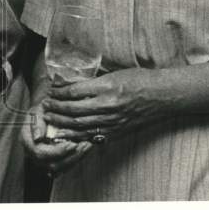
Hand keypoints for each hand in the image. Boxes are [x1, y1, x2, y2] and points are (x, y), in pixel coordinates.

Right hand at [21, 98, 92, 177]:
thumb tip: (38, 138)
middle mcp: (32, 153)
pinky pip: (65, 168)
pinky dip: (77, 159)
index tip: (72, 143)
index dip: (57, 151)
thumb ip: (37, 121)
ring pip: (60, 169)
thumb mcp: (38, 109)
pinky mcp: (53, 162)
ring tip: (88, 145)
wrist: (48, 112)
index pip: (40, 153)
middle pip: (51, 165)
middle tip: (84, 145)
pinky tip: (86, 147)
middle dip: (70, 157)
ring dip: (76, 158)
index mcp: (26, 140)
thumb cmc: (43, 109)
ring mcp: (42, 160)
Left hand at [43, 67, 168, 143]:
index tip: (51, 90)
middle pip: (73, 110)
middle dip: (56, 108)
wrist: (162, 96)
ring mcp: (112, 121)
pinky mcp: (116, 132)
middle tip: (45, 105)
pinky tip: (65, 134)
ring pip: (79, 125)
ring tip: (50, 118)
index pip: (74, 91)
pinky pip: (92, 136)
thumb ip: (94, 80)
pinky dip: (75, 135)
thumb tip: (72, 82)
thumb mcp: (115, 73)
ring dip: (61, 123)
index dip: (59, 92)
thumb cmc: (140, 80)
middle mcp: (108, 105)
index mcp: (107, 87)